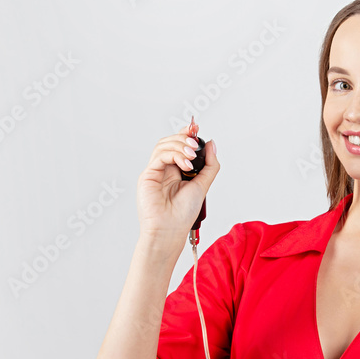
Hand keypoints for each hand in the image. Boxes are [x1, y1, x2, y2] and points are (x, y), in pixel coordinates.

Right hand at [136, 124, 219, 244]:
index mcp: (177, 171)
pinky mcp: (148, 175)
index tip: (196, 129)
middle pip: (170, 142)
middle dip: (184, 138)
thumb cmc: (183, 214)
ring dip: (180, 145)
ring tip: (192, 155)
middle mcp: (165, 169)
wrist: (171, 230)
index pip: (179, 146)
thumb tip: (211, 144)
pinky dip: (174, 155)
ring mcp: (155, 171)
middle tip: (195, 144)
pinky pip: (159, 156)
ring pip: (163, 145)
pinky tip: (185, 164)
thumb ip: (209, 165)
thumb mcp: (203, 185)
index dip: (187, 134)